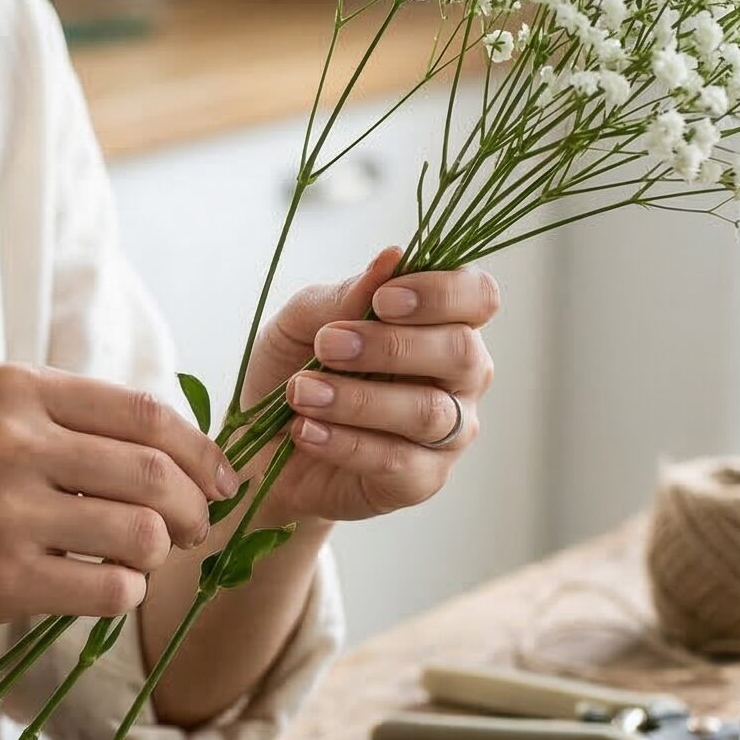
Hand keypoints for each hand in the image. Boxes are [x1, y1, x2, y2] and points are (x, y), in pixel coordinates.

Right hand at [0, 363, 239, 637]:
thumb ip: (64, 417)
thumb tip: (178, 446)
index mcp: (14, 388)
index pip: (146, 411)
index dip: (201, 449)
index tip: (220, 478)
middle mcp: (12, 441)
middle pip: (158, 473)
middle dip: (198, 508)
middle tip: (197, 529)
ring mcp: (5, 512)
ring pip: (144, 534)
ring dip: (162, 555)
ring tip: (141, 560)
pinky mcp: (1, 579)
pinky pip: (111, 589)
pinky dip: (126, 593)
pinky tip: (104, 588)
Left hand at [238, 245, 497, 525]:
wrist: (261, 445)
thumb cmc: (296, 368)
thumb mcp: (303, 322)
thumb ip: (346, 294)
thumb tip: (392, 258)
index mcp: (443, 323)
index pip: (477, 297)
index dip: (441, 293)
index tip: (382, 300)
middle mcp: (460, 377)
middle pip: (462, 352)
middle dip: (391, 346)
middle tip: (327, 345)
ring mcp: (449, 433)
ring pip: (429, 412)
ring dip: (358, 399)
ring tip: (301, 392)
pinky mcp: (421, 481)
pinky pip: (398, 462)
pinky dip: (346, 443)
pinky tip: (306, 430)